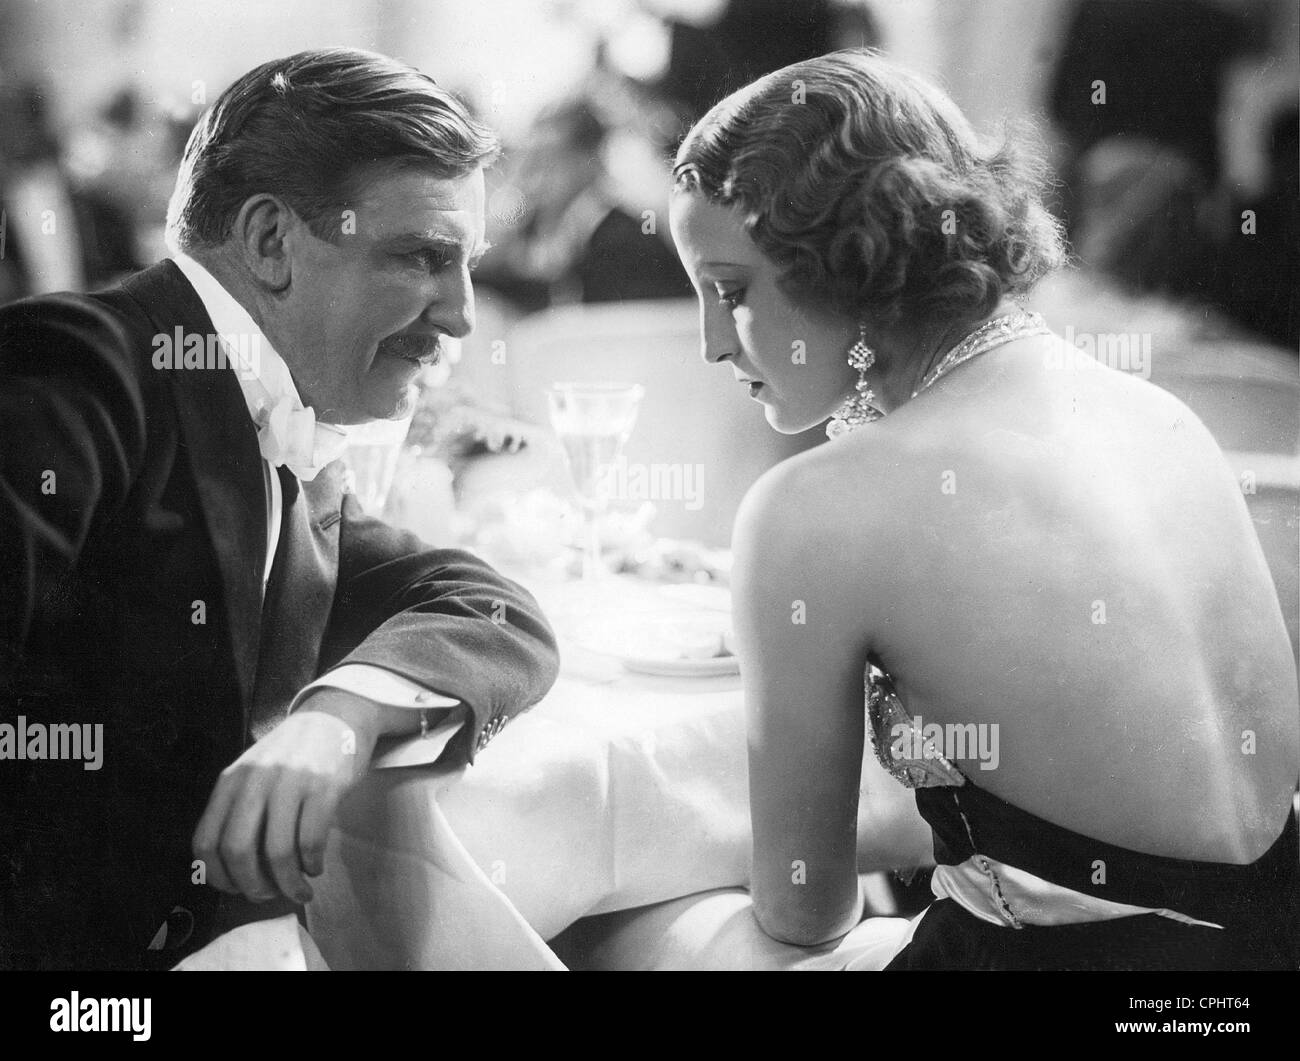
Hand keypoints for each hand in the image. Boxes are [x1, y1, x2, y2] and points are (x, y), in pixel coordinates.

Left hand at [192, 698, 379, 904]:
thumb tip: (234, 872)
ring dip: (288, 883)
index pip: (205, 841)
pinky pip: (311, 840)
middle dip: (252, 886)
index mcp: (231, 781)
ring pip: (278, 851)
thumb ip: (237, 810)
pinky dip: (312, 864)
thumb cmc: (291, 755)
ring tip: (299, 890)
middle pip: (238, 850)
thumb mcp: (253, 774)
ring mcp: (291, 782)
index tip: (235, 889)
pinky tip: (316, 866)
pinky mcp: (325, 787)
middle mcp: (256, 780)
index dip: (217, 876)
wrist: (335, 717)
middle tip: (268, 895)